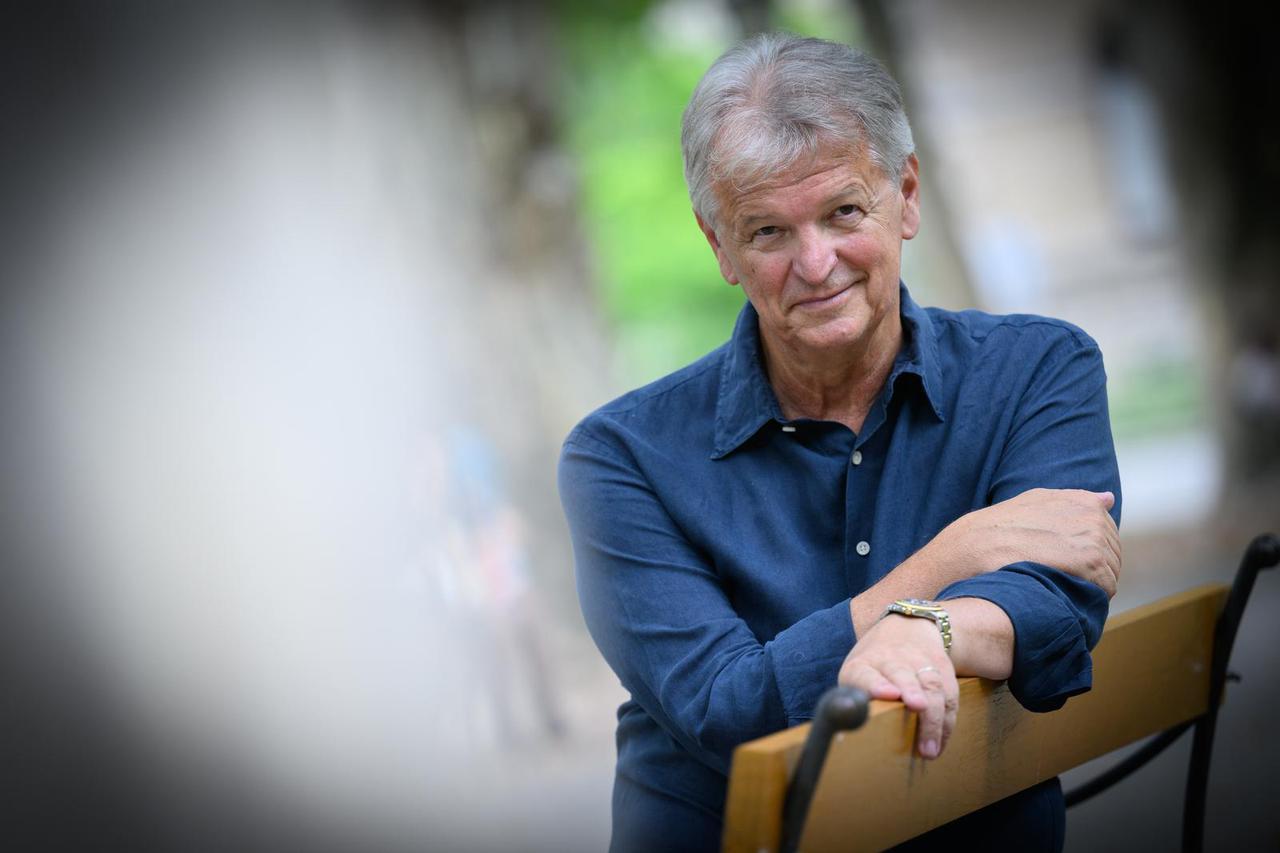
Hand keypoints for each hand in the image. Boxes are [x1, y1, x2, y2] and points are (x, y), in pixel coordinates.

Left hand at [838, 613, 957, 759]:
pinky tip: (941, 741)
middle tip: (917, 706)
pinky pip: (949, 695)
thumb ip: (852, 702)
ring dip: (934, 715)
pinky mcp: (942, 667)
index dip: (876, 684)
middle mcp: (892, 659)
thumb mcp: (856, 675)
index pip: (866, 674)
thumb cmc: (874, 667)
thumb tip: (842, 737)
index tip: (887, 694)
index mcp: (863, 665)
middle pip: (902, 674)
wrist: (908, 628)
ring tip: (930, 746)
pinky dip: (946, 721)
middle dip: (911, 690)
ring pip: (931, 685)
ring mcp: (919, 661)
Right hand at [957, 488, 1120, 597]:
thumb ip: (1072, 500)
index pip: (1106, 537)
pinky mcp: (1091, 561)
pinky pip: (1106, 588)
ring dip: (1089, 585)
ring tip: (1056, 585)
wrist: (972, 548)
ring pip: (1110, 574)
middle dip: (1090, 571)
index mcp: (1083, 501)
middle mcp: (1093, 515)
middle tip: (1054, 577)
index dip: (1083, 555)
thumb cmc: (995, 530)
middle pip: (1112, 556)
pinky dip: (1088, 597)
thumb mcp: (1032, 502)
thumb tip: (1108, 498)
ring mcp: (1093, 536)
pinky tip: (1062, 594)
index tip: (1058, 562)